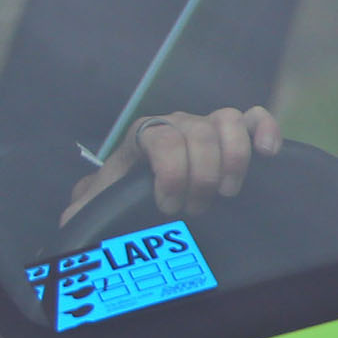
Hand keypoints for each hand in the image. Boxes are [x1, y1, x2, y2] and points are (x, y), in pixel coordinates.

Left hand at [62, 107, 281, 226]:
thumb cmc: (125, 198)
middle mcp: (177, 123)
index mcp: (143, 135)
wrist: (146, 196)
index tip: (168, 207)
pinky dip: (264, 130)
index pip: (161, 138)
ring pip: (227, 121)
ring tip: (227, 192)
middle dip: (201, 176)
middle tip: (195, 210)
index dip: (171, 172)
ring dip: (233, 159)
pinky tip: (267, 154)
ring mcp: (207, 126)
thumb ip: (83, 210)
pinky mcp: (236, 136)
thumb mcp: (101, 204)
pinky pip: (254, 118)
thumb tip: (70, 219)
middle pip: (197, 133)